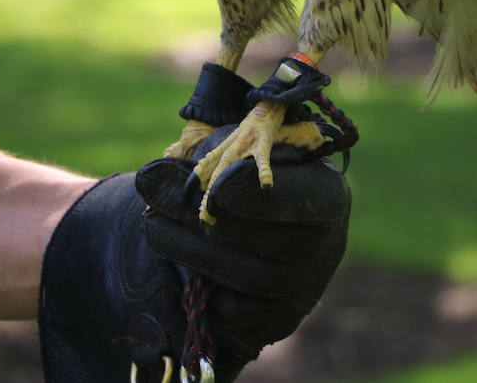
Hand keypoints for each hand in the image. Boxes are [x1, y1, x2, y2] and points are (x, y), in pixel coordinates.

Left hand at [38, 126, 350, 381]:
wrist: (253, 223)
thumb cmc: (247, 178)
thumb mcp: (230, 158)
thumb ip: (198, 168)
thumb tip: (149, 179)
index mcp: (326, 192)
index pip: (302, 196)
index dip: (260, 193)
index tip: (217, 186)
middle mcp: (327, 244)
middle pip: (271, 241)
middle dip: (209, 220)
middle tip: (156, 201)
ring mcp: (305, 286)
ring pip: (251, 278)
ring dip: (194, 253)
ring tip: (153, 225)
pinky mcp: (279, 320)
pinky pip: (239, 316)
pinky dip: (206, 294)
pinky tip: (183, 265)